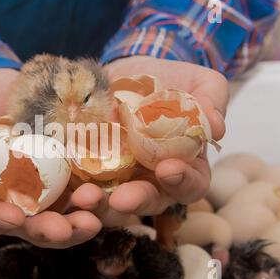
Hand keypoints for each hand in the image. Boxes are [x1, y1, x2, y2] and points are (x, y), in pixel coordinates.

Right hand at [0, 69, 100, 247]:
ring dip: (73, 224)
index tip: (12, 215)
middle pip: (20, 227)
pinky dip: (89, 202)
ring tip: (92, 218)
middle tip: (63, 228)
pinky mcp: (58, 183)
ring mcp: (32, 196)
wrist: (7, 90)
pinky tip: (104, 196)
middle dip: (42, 231)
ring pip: (52, 219)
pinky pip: (74, 198)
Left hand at [71, 56, 227, 223]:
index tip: (168, 169)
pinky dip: (71, 190)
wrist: (126, 72)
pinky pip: (80, 185)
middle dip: (135, 201)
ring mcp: (118, 177)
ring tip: (84, 198)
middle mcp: (151, 180)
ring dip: (99, 206)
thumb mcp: (196, 81)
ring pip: (111, 203)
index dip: (183, 182)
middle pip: (148, 201)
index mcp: (184, 166)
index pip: (191, 184)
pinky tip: (62, 187)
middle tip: (120, 199)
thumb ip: (211, 99)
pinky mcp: (89, 170)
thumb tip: (216, 126)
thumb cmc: (168, 80)